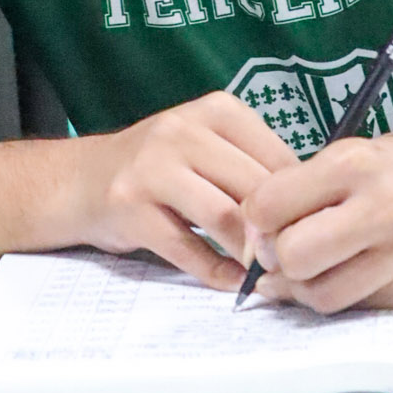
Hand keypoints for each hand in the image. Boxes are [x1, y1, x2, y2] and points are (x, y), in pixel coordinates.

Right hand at [66, 92, 298, 290]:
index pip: (277, 157)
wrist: (82, 180)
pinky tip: (230, 281)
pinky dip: (214, 271)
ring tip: (265, 272)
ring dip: (250, 252)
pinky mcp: (129, 207)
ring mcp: (152, 167)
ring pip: (223, 216)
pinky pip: (185, 247)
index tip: (311, 230)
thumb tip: (310, 208)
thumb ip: (250, 167)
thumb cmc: (160, 168)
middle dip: (277, 231)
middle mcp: (182, 131)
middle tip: (292, 260)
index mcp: (215, 110)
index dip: (301, 200)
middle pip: (253, 187)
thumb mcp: (207, 146)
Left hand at [240, 117, 392, 311]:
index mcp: (355, 163)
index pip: (270, 205)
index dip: (254, 220)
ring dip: (304, 287)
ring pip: (319, 295)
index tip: (262, 221)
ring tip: (313, 266)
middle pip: (292, 256)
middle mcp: (379, 209)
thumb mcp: (361, 151)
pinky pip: (355, 307)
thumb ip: (310, 187)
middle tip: (283, 249)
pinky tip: (346, 273)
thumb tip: (255, 232)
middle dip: (276, 258)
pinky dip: (340, 296)